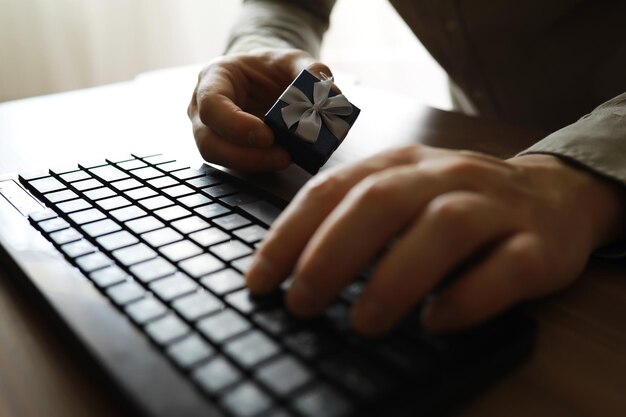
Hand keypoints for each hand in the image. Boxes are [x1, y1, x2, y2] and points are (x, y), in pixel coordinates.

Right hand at [188, 48, 332, 171]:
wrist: (267, 80)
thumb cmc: (271, 68)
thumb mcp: (292, 60)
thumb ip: (309, 71)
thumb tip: (331, 94)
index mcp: (213, 79)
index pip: (210, 105)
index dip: (235, 125)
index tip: (266, 135)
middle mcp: (203, 109)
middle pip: (209, 142)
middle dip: (245, 155)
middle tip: (283, 156)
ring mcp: (212, 133)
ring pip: (221, 159)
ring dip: (254, 164)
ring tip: (287, 158)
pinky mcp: (227, 151)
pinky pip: (237, 165)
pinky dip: (261, 166)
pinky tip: (283, 159)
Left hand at [246, 145, 625, 334]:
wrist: (555, 193)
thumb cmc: (460, 201)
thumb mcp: (404, 193)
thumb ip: (356, 218)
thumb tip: (293, 270)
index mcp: (403, 163)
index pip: (333, 189)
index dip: (290, 234)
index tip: (259, 279)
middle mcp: (446, 175)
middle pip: (382, 201)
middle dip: (332, 254)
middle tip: (301, 303)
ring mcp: (495, 206)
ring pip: (443, 229)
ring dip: (395, 279)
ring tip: (362, 323)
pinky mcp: (538, 244)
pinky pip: (506, 268)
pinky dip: (468, 298)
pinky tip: (436, 322)